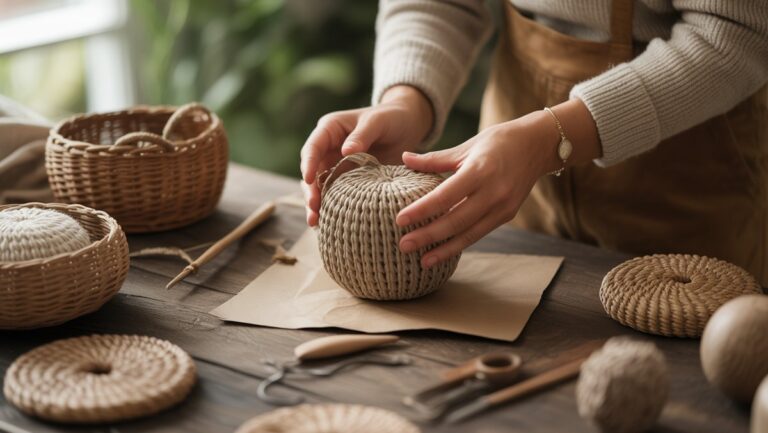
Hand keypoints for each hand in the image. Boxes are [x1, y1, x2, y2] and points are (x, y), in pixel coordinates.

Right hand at [300, 85, 433, 225]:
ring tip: (316, 223)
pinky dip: (333, 208)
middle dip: (310, 191)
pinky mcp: (348, 180)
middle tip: (314, 210)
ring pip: (321, 187)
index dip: (308, 164)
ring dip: (318, 204)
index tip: (309, 179)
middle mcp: (328, 149)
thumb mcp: (377, 121)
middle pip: (312, 172)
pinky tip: (330, 224)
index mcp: (330, 130)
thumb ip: (362, 135)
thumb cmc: (390, 117)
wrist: (406, 126)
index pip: (313, 147)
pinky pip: (337, 194)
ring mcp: (337, 166)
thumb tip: (345, 151)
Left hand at [396, 99, 600, 267]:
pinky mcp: (507, 215)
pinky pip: (479, 233)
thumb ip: (435, 159)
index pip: (445, 195)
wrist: (538, 145)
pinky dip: (459, 244)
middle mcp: (493, 192)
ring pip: (469, 234)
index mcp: (480, 170)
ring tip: (421, 261)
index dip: (422, 210)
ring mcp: (503, 207)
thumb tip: (404, 158)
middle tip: (403, 245)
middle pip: (456, 220)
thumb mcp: (467, 146)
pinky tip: (442, 252)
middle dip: (428, 236)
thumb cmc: (498, 141)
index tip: (400, 220)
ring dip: (444, 249)